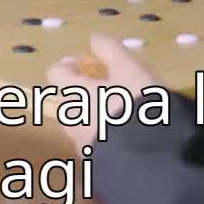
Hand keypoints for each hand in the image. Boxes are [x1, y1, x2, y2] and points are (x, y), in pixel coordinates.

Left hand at [46, 33, 155, 153]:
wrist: (148, 158)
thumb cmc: (136, 105)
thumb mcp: (129, 69)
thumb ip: (110, 51)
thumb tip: (94, 38)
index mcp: (73, 93)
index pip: (55, 73)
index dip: (69, 65)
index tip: (89, 64)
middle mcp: (71, 119)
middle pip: (65, 100)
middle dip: (82, 92)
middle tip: (108, 87)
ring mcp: (81, 144)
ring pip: (79, 123)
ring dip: (93, 114)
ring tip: (122, 112)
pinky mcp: (95, 164)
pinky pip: (93, 143)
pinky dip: (103, 134)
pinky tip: (127, 134)